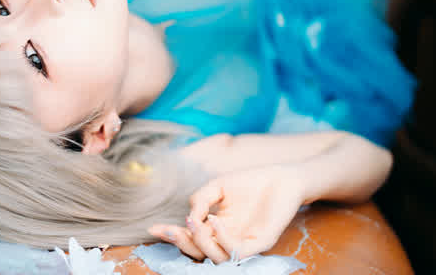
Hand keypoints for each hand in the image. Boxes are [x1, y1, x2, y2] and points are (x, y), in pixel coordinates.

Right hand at [148, 165, 305, 263]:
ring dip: (200, 242)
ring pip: (215, 257)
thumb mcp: (217, 186)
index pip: (191, 238)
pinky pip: (237, 252)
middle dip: (181, 243)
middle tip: (171, 229)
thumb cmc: (250, 181)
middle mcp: (228, 239)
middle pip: (198, 253)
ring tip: (194, 220)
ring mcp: (243, 243)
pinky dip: (223, 240)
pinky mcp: (260, 243)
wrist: (281, 176)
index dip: (171, 235)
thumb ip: (200, 199)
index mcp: (216, 228)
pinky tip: (215, 221)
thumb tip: (189, 217)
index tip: (154, 228)